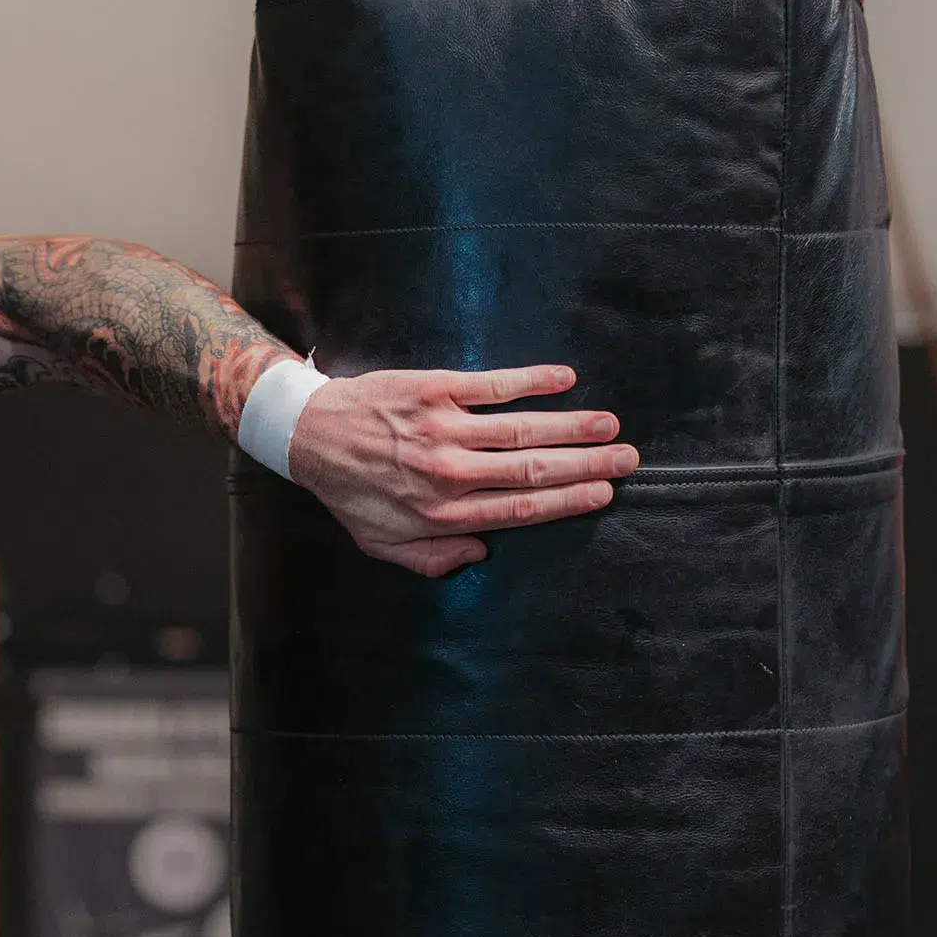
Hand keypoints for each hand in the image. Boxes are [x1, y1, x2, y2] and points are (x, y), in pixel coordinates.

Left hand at [286, 364, 638, 578]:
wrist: (308, 434)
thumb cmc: (350, 492)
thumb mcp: (381, 542)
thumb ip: (431, 558)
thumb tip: (481, 553)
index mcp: (442, 511)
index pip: (521, 509)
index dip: (568, 502)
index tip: (603, 493)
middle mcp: (448, 471)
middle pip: (533, 470)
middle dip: (587, 465)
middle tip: (628, 459)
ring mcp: (442, 428)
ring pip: (521, 429)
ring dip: (572, 426)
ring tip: (610, 425)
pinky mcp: (432, 389)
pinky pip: (492, 385)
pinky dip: (531, 380)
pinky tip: (565, 378)